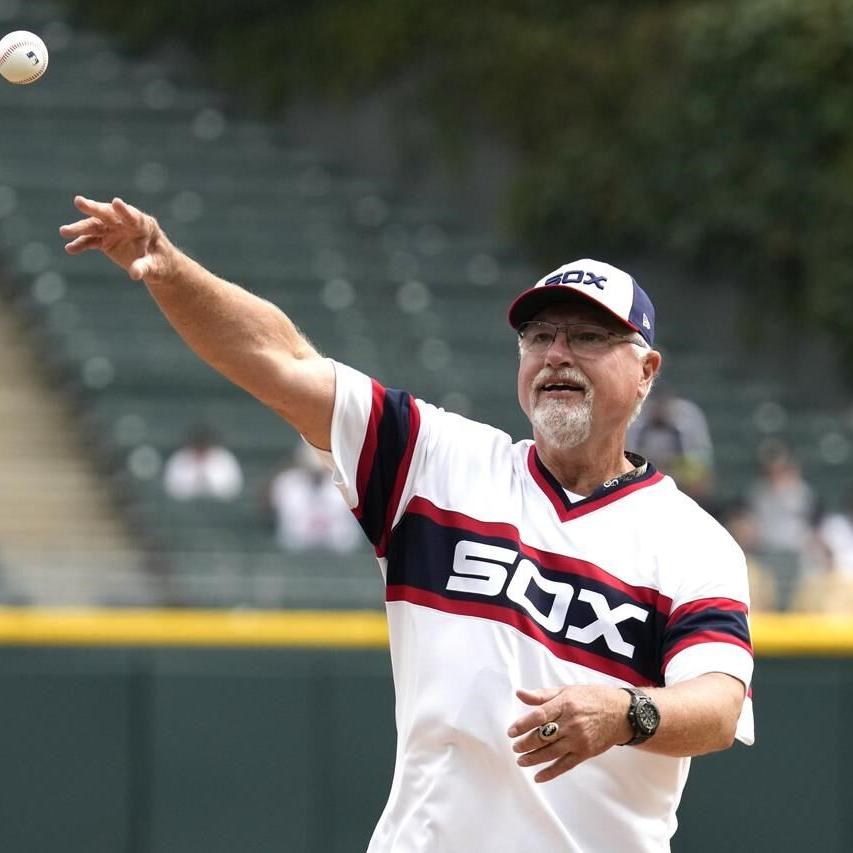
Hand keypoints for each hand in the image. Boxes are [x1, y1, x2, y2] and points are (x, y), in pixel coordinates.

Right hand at [59, 196, 175, 282]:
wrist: (156, 266)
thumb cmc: (160, 264)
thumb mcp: (155, 268)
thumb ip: (144, 268)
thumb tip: (135, 274)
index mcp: (144, 225)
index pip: (133, 216)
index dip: (125, 211)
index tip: (116, 203)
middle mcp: (126, 224)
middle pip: (108, 215)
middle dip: (94, 209)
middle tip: (79, 202)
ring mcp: (114, 230)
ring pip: (95, 226)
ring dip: (80, 228)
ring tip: (64, 231)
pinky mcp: (106, 240)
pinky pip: (91, 241)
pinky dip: (81, 244)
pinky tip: (70, 249)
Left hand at [507, 685, 631, 782]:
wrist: (621, 713)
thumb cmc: (592, 698)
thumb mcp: (567, 690)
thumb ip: (542, 695)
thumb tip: (520, 693)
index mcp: (565, 704)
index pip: (539, 715)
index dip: (522, 724)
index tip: (511, 731)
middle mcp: (571, 723)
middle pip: (542, 736)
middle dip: (525, 743)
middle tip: (515, 747)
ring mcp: (578, 740)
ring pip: (551, 752)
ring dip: (533, 758)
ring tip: (521, 760)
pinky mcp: (585, 753)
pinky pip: (565, 765)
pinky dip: (550, 773)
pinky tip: (538, 777)